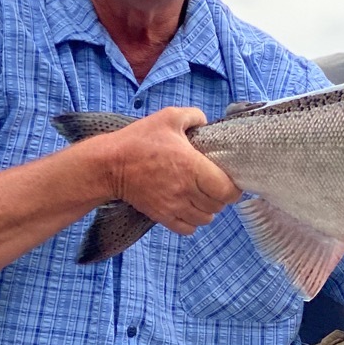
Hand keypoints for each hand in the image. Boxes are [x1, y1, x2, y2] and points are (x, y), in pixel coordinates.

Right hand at [101, 107, 241, 233]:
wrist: (110, 164)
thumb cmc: (140, 140)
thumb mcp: (169, 117)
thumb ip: (194, 116)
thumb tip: (206, 122)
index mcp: (192, 166)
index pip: (227, 190)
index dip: (233, 188)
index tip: (229, 180)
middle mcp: (186, 190)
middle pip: (218, 206)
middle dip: (221, 197)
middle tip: (214, 186)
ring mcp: (174, 206)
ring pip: (205, 219)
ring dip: (207, 210)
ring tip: (202, 198)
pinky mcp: (162, 216)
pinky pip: (187, 229)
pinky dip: (192, 222)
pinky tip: (188, 208)